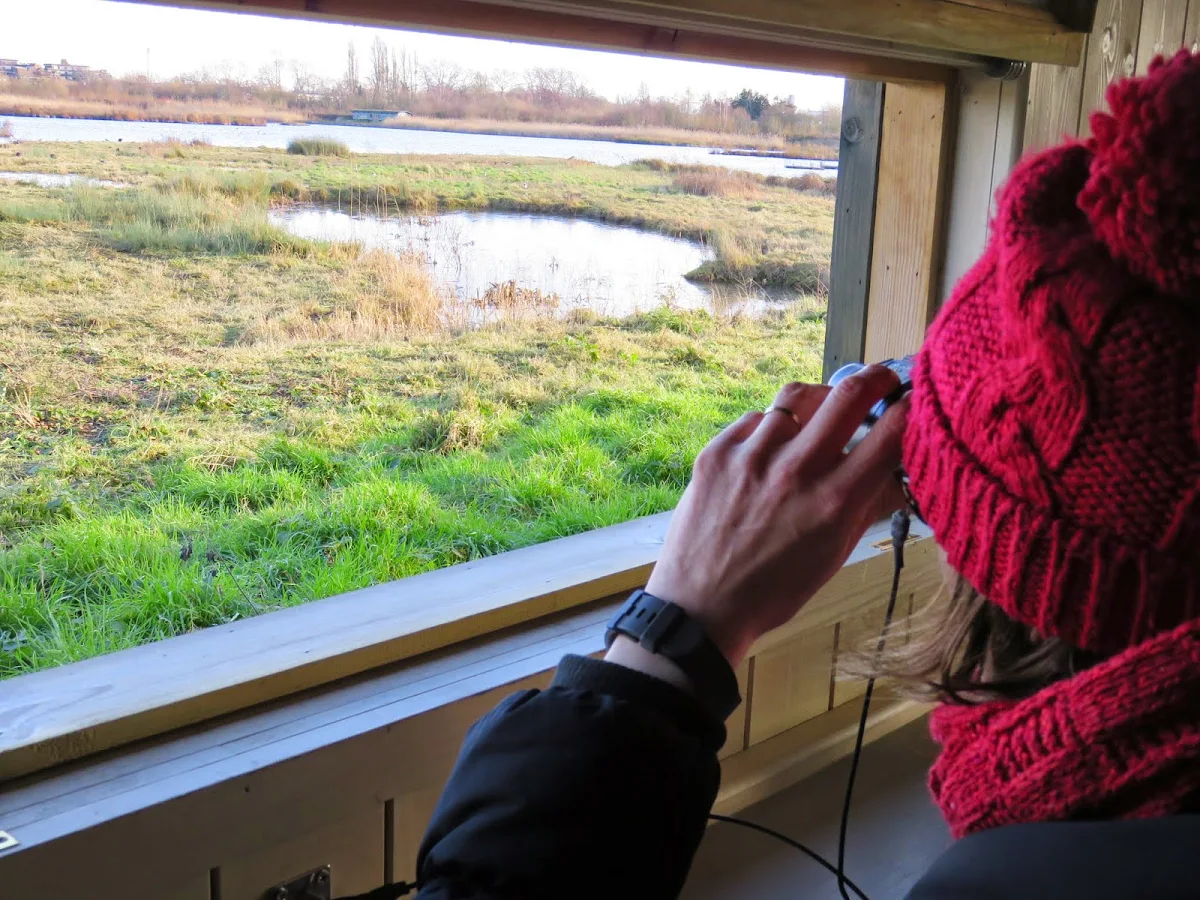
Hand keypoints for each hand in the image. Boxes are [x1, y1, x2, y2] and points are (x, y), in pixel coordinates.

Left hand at [643, 367, 908, 667]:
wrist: (700, 607)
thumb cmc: (774, 590)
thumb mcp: (836, 555)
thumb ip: (869, 505)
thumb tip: (900, 466)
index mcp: (835, 501)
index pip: (892, 431)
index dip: (913, 408)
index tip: (917, 400)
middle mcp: (796, 470)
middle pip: (849, 392)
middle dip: (876, 377)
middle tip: (883, 378)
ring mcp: (752, 456)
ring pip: (799, 394)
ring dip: (820, 398)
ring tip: (823, 411)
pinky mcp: (717, 452)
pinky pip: (757, 418)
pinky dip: (773, 426)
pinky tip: (774, 447)